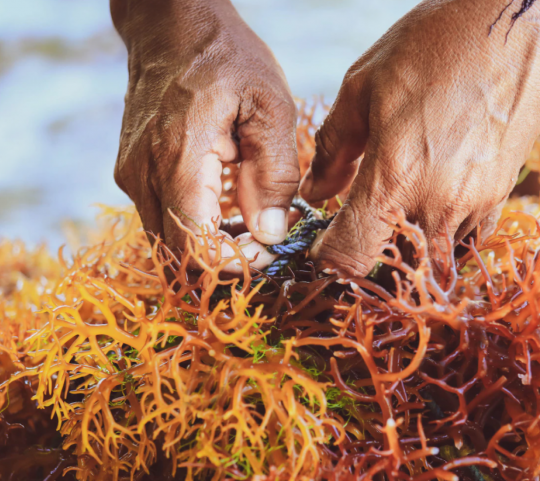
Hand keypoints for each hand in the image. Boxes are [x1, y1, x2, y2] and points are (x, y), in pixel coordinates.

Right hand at [112, 0, 297, 270]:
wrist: (172, 25)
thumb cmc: (227, 59)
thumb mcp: (270, 107)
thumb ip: (273, 174)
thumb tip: (271, 233)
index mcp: (177, 159)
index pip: (195, 247)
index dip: (235, 263)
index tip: (270, 252)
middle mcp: (143, 174)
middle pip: (179, 253)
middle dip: (227, 259)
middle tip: (268, 242)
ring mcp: (132, 175)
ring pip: (169, 240)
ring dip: (213, 244)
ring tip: (256, 223)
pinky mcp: (133, 172)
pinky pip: (164, 218)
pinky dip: (198, 225)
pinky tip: (231, 207)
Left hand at [300, 0, 539, 276]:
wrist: (517, 26)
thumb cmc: (436, 46)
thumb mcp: (364, 86)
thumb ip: (334, 149)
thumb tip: (316, 191)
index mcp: (395, 178)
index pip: (351, 258)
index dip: (329, 260)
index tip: (325, 246)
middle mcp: (438, 204)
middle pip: (395, 271)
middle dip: (371, 259)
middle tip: (359, 231)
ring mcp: (475, 204)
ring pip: (434, 262)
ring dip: (410, 251)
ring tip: (396, 217)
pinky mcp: (501, 196)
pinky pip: (468, 241)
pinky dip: (444, 237)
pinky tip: (433, 208)